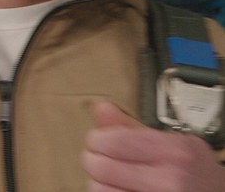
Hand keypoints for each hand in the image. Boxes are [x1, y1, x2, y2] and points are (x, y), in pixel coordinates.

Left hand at [81, 100, 224, 191]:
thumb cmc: (196, 172)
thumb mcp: (174, 143)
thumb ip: (132, 127)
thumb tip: (101, 108)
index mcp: (176, 152)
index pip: (114, 141)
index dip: (97, 139)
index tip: (98, 140)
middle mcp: (170, 180)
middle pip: (100, 166)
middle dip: (94, 160)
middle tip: (101, 159)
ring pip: (98, 189)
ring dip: (99, 182)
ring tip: (114, 178)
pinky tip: (120, 189)